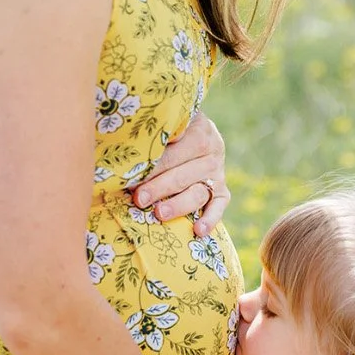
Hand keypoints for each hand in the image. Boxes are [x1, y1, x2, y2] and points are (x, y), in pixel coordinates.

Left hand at [131, 111, 229, 235]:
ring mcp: (218, 172)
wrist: (192, 131)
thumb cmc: (168, 129)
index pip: (174, 151)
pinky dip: (210, 219)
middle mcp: (212, 150)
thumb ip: (154, 134)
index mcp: (197, 129)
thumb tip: (132, 148)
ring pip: (198, 192)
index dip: (153, 166)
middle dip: (159, 187)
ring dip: (178, 205)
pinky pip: (219, 206)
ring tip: (159, 214)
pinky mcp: (222, 191)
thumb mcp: (165, 123)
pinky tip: (198, 231)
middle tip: (139, 198)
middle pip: (183, 174)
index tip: (133, 177)